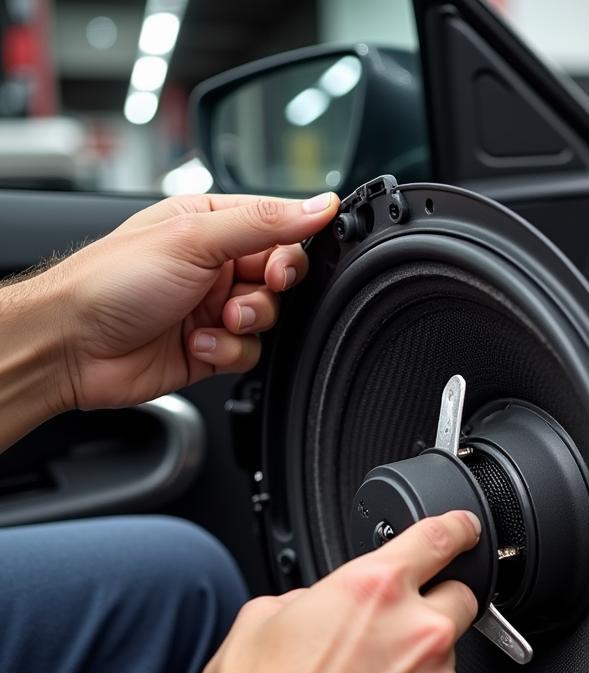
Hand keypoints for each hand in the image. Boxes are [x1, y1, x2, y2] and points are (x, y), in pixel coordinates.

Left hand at [53, 191, 339, 410]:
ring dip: (245, 325)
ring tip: (213, 321)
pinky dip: (228, 351)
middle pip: (280, 278)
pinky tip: (196, 344)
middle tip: (246, 295)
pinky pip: (249, 352)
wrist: (71, 346)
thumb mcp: (194, 239)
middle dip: (267, 293)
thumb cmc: (111, 281)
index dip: (290, 250)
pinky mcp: (211, 348)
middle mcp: (215, 265)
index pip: (279, 229)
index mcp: (210, 224)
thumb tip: (319, 205)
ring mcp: (213, 308)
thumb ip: (264, 223)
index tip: (280, 268)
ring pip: (269, 319)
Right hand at [196, 511, 480, 672]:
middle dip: (436, 610)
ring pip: (445, 668)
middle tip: (393, 640)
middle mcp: (417, 633)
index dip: (457, 530)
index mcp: (375, 589)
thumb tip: (321, 605)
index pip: (439, 539)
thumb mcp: (264, 618)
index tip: (465, 531)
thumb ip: (312, 598)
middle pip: (460, 601)